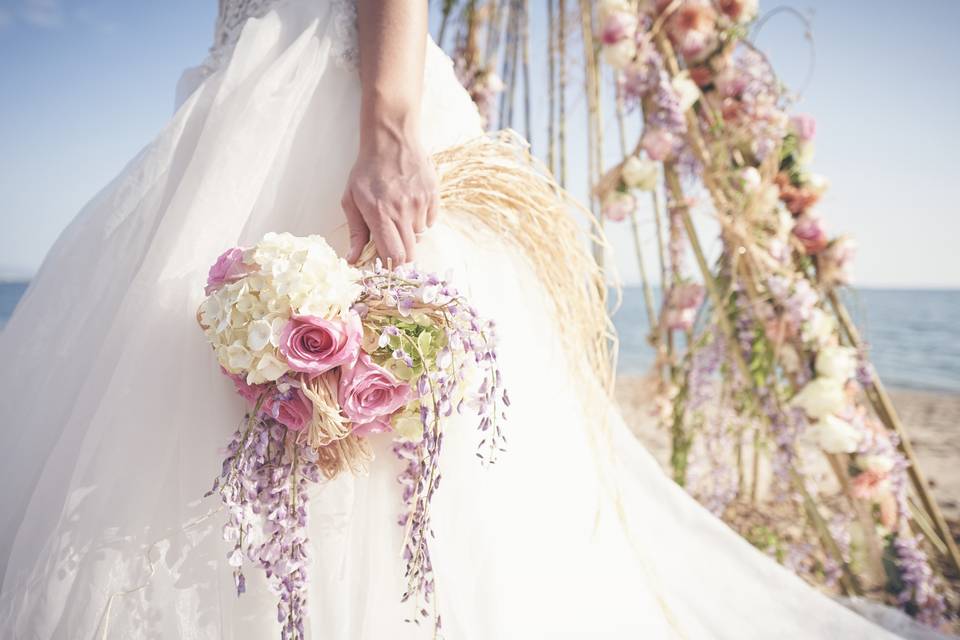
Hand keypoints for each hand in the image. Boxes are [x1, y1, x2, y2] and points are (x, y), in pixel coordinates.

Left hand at [341, 120, 438, 265]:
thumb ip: (355, 232)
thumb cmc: (367, 171)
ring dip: (409, 233)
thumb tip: (353, 260)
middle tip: (392, 243)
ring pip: (419, 236)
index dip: (391, 266)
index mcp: (380, 214)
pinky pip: (430, 221)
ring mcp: (420, 203)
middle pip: (411, 253)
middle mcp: (403, 211)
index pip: (394, 255)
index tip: (385, 264)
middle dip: (401, 255)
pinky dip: (421, 219)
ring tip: (399, 213)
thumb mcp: (351, 200)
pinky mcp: (433, 195)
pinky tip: (410, 204)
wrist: (391, 140)